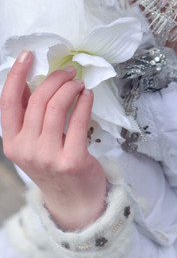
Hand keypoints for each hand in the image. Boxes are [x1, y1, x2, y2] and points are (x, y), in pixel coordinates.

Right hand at [1, 50, 106, 230]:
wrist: (74, 201)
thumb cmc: (54, 165)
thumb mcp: (32, 142)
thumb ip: (29, 114)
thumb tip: (29, 80)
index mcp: (12, 142)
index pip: (7, 102)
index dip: (16, 75)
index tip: (27, 55)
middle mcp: (26, 149)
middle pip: (37, 100)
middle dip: (55, 78)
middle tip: (68, 71)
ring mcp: (48, 156)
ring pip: (56, 107)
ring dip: (70, 87)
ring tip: (79, 83)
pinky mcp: (72, 160)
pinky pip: (79, 120)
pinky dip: (84, 102)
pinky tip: (88, 95)